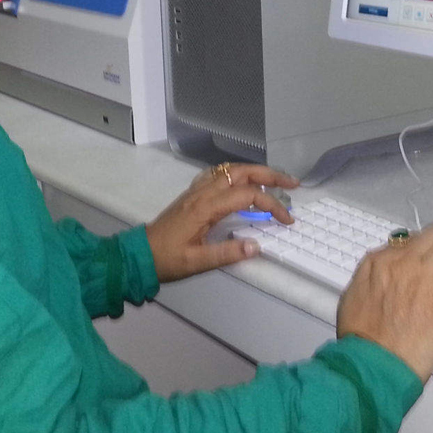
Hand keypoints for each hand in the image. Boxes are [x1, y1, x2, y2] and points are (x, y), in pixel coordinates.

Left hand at [145, 163, 298, 282]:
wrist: (140, 253)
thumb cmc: (167, 259)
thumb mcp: (197, 262)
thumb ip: (226, 254)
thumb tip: (256, 246)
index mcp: (206, 207)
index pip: (247, 196)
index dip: (272, 205)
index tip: (287, 220)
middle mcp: (203, 192)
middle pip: (241, 172)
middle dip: (270, 175)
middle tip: (292, 183)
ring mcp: (197, 190)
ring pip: (230, 169)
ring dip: (255, 171)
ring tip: (275, 180)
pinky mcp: (192, 194)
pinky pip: (218, 174)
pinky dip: (236, 173)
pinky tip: (244, 181)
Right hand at [335, 225, 432, 382]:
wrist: (371, 363)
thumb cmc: (360, 338)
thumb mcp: (353, 296)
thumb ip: (369, 276)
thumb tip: (385, 271)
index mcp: (379, 262)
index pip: (411, 239)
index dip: (423, 249)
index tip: (428, 261)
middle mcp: (402, 263)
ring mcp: (423, 279)